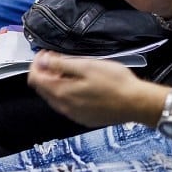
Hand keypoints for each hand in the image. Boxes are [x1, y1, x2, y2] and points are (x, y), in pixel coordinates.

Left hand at [28, 50, 143, 127]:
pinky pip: (67, 104)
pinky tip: (80, 84)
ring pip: (55, 97)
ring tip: (70, 69)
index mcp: (62, 92)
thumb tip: (42, 61)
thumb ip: (62, 65)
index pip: (35, 79)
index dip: (37, 63)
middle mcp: (64, 107)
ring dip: (56, 82)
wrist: (135, 103)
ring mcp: (74, 114)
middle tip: (57, 58)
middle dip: (46, 71)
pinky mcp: (84, 118)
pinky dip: (67, 92)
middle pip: (43, 89)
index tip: (46, 53)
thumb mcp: (87, 66)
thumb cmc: (114, 82)